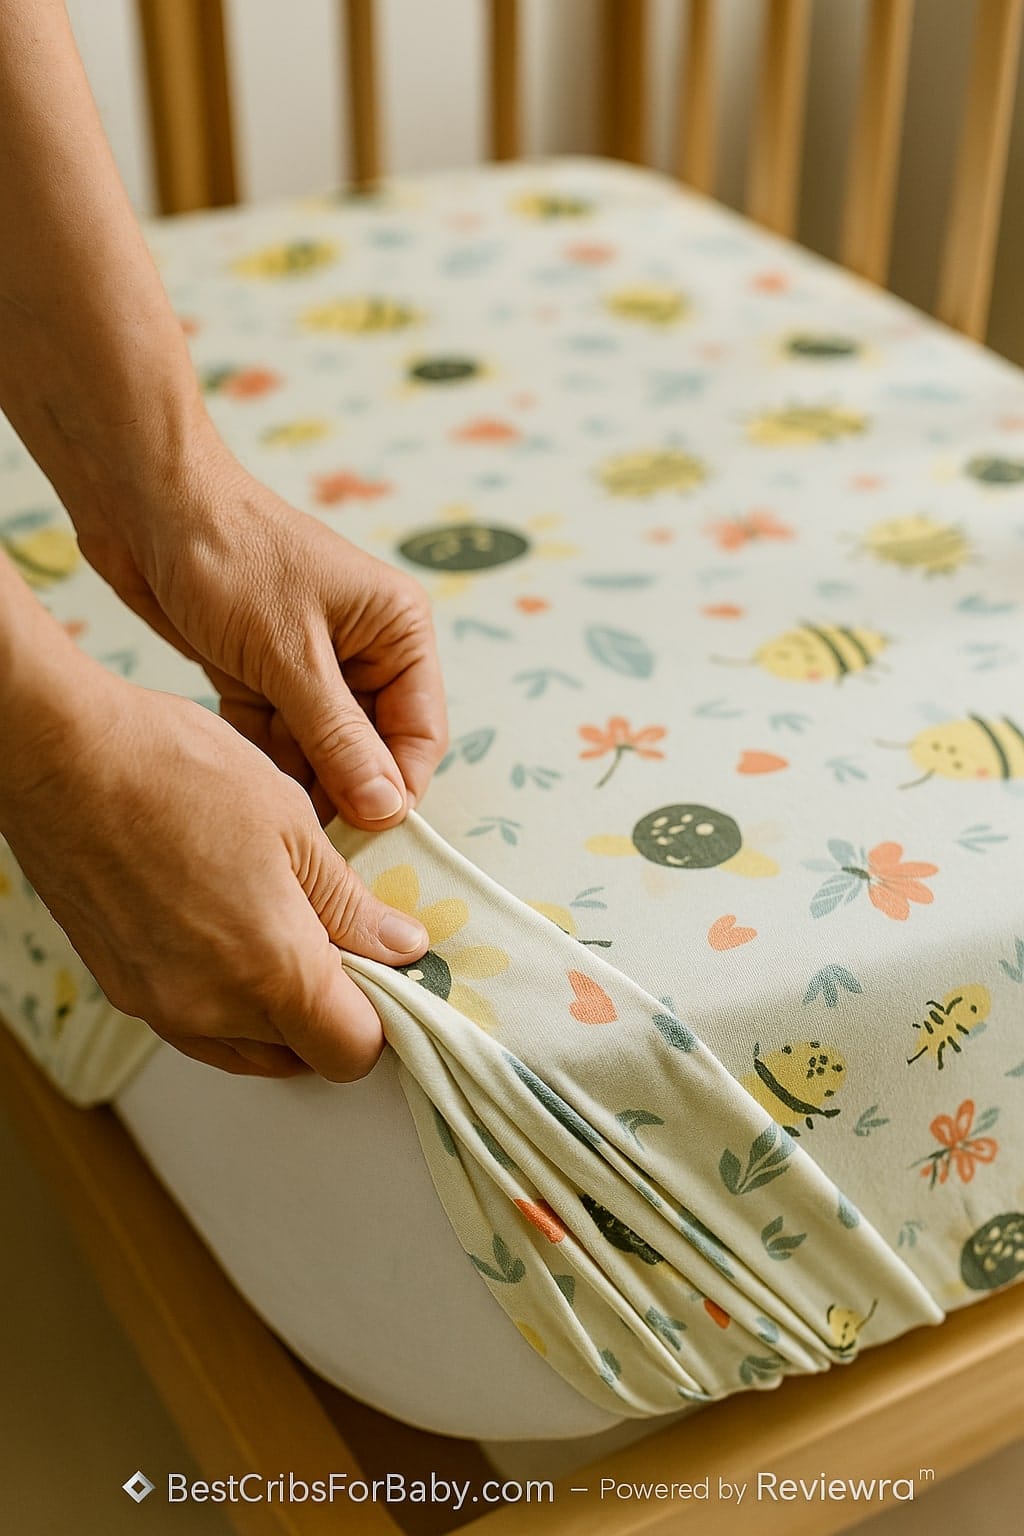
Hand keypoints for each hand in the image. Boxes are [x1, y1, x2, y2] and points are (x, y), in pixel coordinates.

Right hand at [0, 665, 429, 1078]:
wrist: (61, 755)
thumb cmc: (177, 774)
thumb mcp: (293, 826)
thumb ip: (349, 905)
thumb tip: (401, 947)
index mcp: (270, 972)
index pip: (351, 1053)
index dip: (382, 1018)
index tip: (389, 972)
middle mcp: (211, 1008)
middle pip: (300, 1058)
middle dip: (333, 1016)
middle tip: (345, 944)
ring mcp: (158, 1004)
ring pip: (245, 1048)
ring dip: (279, 1014)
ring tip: (288, 933)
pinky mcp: (121, 987)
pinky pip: (195, 1023)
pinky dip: (227, 1000)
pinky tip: (232, 932)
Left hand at [73, 428, 447, 828]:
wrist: (142, 505)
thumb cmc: (229, 556)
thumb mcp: (289, 656)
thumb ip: (338, 738)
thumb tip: (388, 808)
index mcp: (396, 631)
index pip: (420, 732)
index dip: (396, 787)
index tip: (365, 833)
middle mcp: (365, 650)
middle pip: (371, 748)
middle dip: (341, 786)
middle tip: (306, 827)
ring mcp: (313, 665)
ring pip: (321, 750)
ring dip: (295, 774)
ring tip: (263, 796)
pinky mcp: (264, 674)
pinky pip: (275, 737)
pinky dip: (258, 754)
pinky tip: (236, 763)